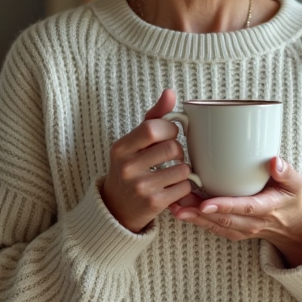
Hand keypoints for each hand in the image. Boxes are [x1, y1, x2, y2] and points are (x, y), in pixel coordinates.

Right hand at [101, 89, 197, 232]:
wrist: (117, 209)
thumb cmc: (130, 168)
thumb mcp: (134, 143)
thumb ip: (153, 117)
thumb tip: (170, 92)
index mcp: (121, 148)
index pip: (152, 128)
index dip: (169, 129)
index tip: (169, 134)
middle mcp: (127, 167)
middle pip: (172, 147)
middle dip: (178, 150)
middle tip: (171, 155)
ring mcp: (140, 187)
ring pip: (183, 168)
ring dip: (183, 169)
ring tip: (171, 172)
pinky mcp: (154, 203)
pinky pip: (184, 187)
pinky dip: (183, 186)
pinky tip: (171, 187)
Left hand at [169, 157, 301, 266]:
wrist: (292, 225)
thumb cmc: (290, 198)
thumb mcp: (295, 183)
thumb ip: (286, 172)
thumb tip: (274, 161)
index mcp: (267, 208)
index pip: (245, 208)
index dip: (225, 206)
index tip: (205, 204)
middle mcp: (253, 223)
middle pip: (224, 219)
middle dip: (199, 212)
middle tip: (178, 201)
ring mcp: (242, 230)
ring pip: (215, 226)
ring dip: (193, 218)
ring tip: (174, 206)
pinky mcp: (233, 232)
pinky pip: (213, 228)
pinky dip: (196, 221)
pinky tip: (180, 211)